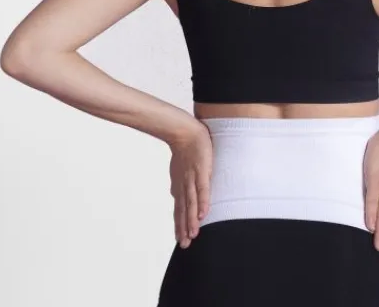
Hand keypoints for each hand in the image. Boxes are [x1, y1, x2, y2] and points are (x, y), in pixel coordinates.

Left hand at [168, 119, 212, 248]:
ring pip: (191, 203)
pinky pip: (203, 190)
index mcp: (179, 186)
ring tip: (192, 235)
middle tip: (184, 245)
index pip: (179, 209)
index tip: (179, 239)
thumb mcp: (179, 170)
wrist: (185, 132)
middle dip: (184, 228)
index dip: (179, 224)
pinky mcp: (202, 172)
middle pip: (184, 210)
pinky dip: (202, 202)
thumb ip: (179, 184)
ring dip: (192, 220)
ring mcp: (192, 179)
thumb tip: (175, 196)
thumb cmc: (184, 150)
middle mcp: (184, 186)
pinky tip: (203, 214)